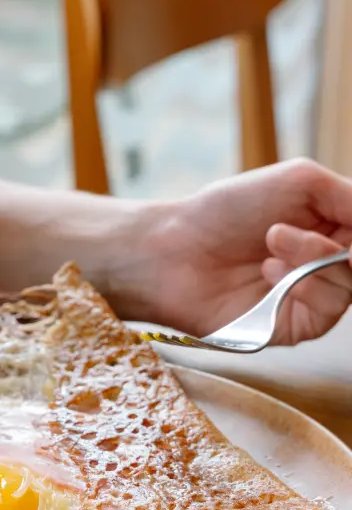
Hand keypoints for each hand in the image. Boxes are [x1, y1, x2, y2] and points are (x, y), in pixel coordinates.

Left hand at [110, 159, 351, 344]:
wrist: (174, 248)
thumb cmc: (226, 210)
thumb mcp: (301, 182)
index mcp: (329, 230)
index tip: (349, 218)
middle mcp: (323, 266)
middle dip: (343, 244)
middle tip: (294, 226)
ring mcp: (308, 299)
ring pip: (349, 288)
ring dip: (316, 257)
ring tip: (273, 240)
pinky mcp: (290, 327)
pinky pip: (325, 313)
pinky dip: (305, 284)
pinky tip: (270, 269)